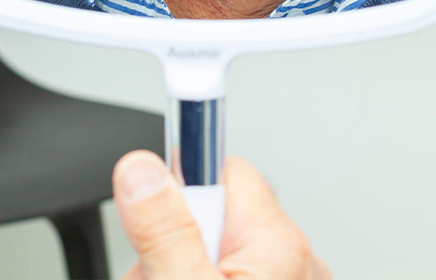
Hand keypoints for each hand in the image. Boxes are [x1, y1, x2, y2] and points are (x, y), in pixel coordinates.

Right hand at [112, 150, 331, 279]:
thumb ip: (163, 232)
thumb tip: (141, 170)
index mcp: (280, 245)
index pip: (221, 168)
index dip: (180, 188)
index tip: (145, 182)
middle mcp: (294, 261)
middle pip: (211, 211)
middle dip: (171, 241)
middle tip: (153, 277)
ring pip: (211, 248)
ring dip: (178, 268)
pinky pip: (223, 271)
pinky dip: (196, 279)